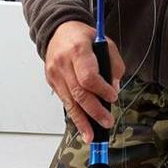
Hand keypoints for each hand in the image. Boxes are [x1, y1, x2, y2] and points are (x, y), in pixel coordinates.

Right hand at [45, 21, 125, 142]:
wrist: (58, 31)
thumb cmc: (83, 37)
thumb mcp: (105, 42)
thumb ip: (114, 65)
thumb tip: (115, 88)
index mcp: (78, 50)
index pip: (88, 76)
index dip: (102, 90)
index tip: (112, 97)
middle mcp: (63, 63)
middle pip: (79, 92)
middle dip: (94, 111)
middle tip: (107, 122)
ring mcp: (55, 74)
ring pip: (69, 102)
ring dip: (82, 121)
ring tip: (92, 136)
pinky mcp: (52, 82)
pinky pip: (65, 102)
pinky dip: (75, 116)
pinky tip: (83, 128)